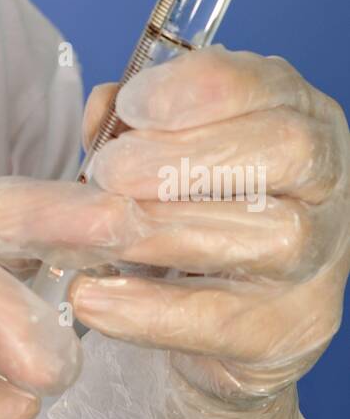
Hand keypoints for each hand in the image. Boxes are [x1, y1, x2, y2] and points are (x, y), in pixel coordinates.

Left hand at [48, 45, 349, 418]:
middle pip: (280, 157)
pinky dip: (154, 312)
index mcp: (293, 117)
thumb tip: (102, 108)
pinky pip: (226, 322)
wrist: (210, 321)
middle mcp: (324, 184)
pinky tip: (94, 303)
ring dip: (166, 234)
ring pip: (258, 240)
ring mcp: (320, 262)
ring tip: (97, 234)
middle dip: (186, 160)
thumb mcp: (150, 152)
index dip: (205, 89)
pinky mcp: (291, 334)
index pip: (270, 85)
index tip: (134, 103)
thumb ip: (126, 122)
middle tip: (107, 174)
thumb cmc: (173, 212)